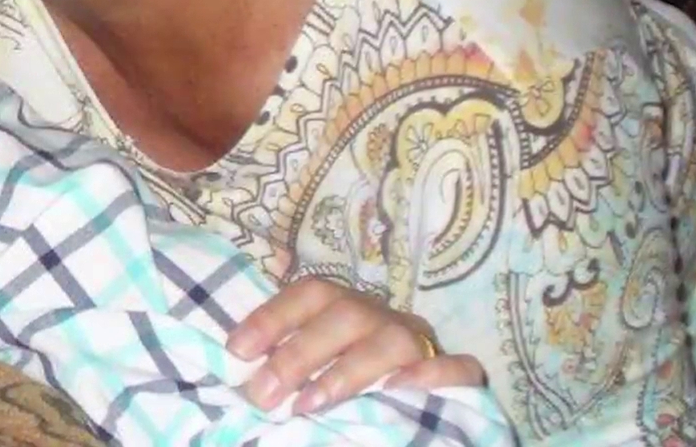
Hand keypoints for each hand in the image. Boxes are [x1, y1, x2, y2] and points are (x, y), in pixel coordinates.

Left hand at [226, 278, 485, 414]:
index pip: (311, 292)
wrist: (403, 395)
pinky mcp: (458, 371)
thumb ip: (285, 360)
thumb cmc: (342, 377)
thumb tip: (239, 370)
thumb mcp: (313, 363)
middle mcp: (383, 317)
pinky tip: (399, 391)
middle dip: (298, 353)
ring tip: (309, 403)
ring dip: (347, 371)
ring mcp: (421, 342)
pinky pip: (459, 366)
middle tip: (262, 393)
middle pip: (346, 315)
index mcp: (346, 306)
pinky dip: (433, 375)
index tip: (237, 350)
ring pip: (394, 340)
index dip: (272, 316)